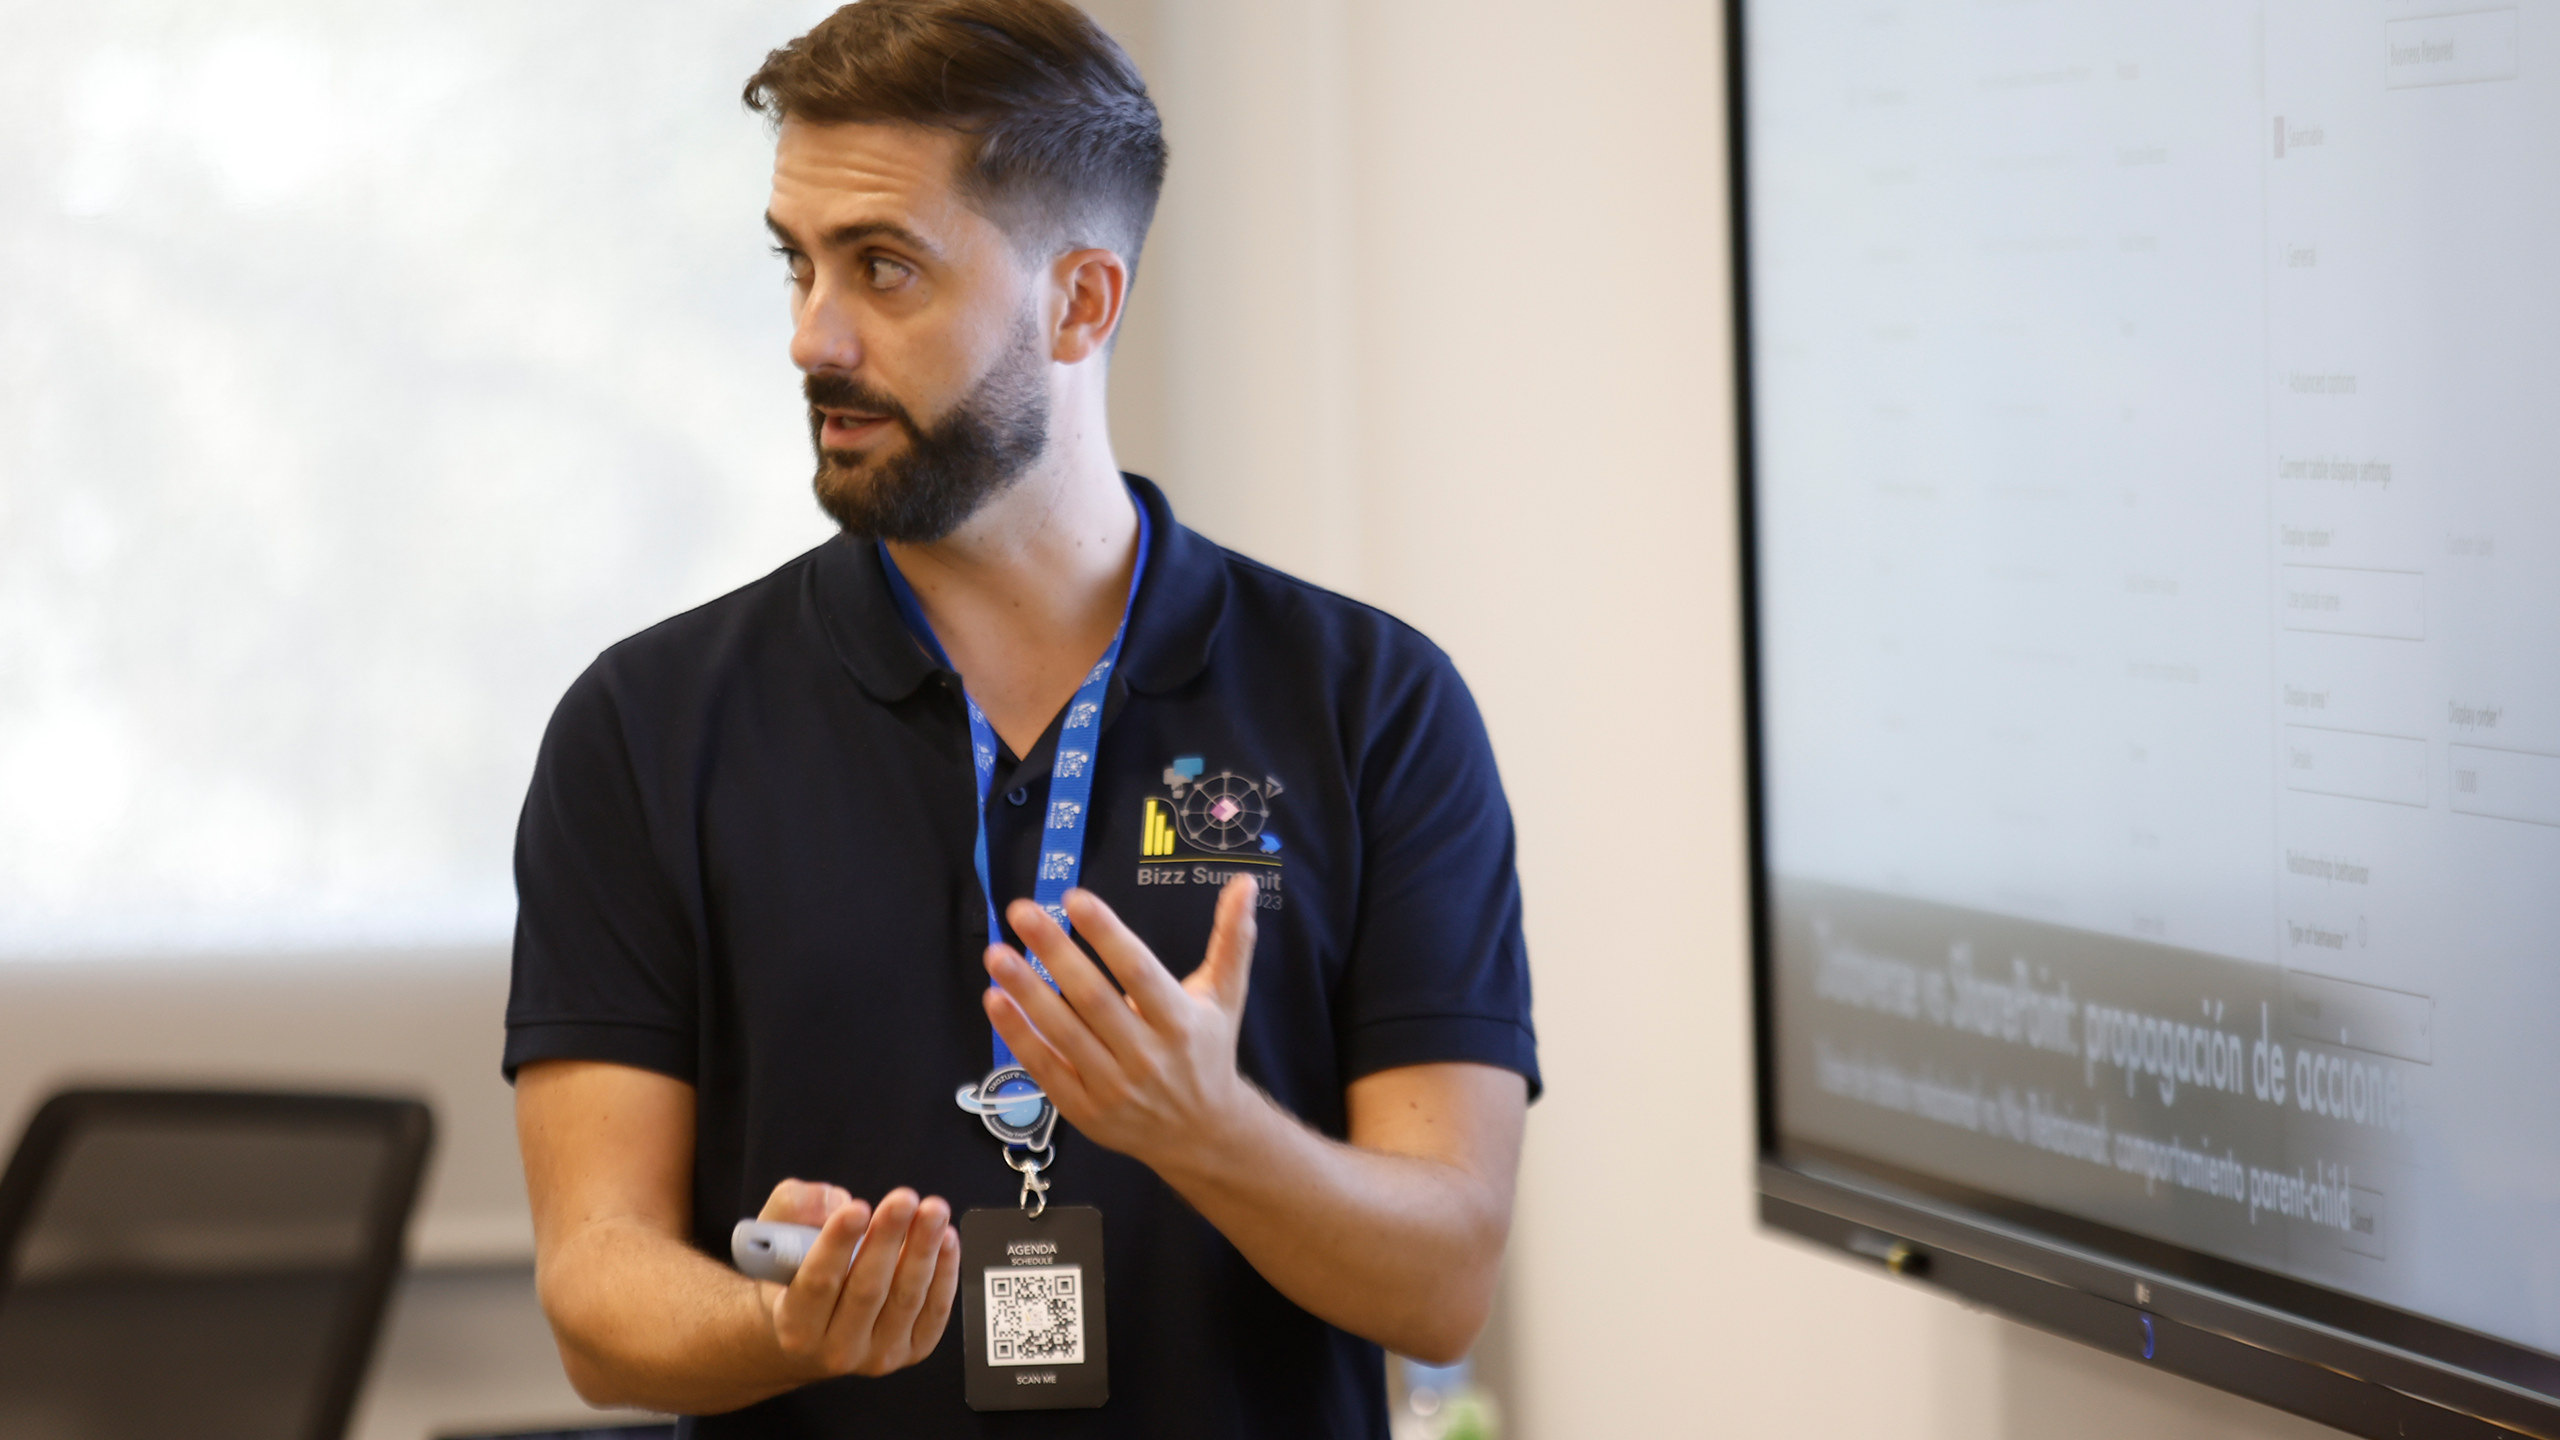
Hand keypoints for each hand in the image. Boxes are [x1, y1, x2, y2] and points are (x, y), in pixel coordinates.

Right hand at [753, 1179, 959, 1378]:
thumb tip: (836, 1201)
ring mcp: (877, 1355)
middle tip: (903, 1199)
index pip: (817, 1283)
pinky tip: (946, 1239)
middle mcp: (836, 1349)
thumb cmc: (792, 1280)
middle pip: (867, 1289)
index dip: (838, 1244)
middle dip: (888, 1237)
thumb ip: (793, 1210)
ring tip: (933, 1211)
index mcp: (794, 1326)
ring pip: (906, 1298)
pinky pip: (934, 1311)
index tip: (856, 1209)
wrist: (808, 1336)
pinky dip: (945, 1273)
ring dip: (924, 1250)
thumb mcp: (771, 1239)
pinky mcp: (911, 1350)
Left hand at [985, 877, 1261, 1170]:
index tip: (1074, 898)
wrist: (1202, 1133)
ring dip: (1026, 991)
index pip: (1138, 971)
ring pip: (1063, 1033)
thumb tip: (1245, 882)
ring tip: (997, 953)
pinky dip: (1018, 1036)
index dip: (1106, 934)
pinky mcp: (1086, 1110)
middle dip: (1054, 952)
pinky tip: (994, 1000)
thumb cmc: (1208, 1051)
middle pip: (1093, 998)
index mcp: (1181, 1021)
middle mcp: (1148, 1055)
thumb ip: (1232, 940)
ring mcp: (1114, 1087)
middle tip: (1021, 911)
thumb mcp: (1225, 997)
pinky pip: (1046, 1069)